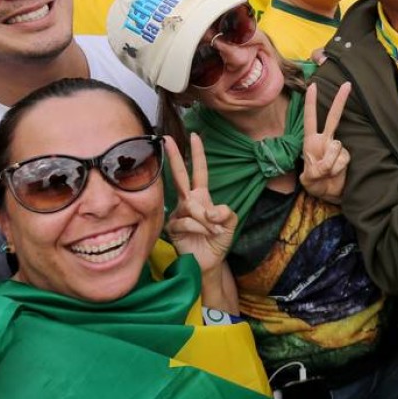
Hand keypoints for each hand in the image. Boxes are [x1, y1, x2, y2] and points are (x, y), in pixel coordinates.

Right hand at [165, 134, 236, 273]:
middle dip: (175, 157)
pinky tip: (203, 235)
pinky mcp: (172, 227)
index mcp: (201, 196)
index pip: (199, 171)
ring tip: (214, 231)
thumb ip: (226, 212)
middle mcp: (187, 201)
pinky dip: (199, 227)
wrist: (209, 262)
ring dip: (206, 219)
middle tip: (167, 139)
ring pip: (191, 206)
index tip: (194, 136)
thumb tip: (210, 210)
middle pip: (180, 175)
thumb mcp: (230, 223)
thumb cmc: (218, 240)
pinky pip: (186, 221)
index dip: (197, 154)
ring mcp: (178, 213)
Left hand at [300, 83, 350, 203]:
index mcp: (311, 141)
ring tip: (325, 174)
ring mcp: (337, 148)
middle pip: (333, 118)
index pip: (310, 119)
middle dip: (340, 100)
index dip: (311, 103)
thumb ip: (318, 169)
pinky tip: (335, 174)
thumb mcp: (309, 179)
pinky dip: (337, 169)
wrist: (329, 193)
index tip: (313, 86)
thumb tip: (330, 158)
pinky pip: (343, 159)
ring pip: (337, 147)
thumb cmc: (315, 183)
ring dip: (330, 164)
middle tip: (347, 83)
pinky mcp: (346, 156)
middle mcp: (325, 140)